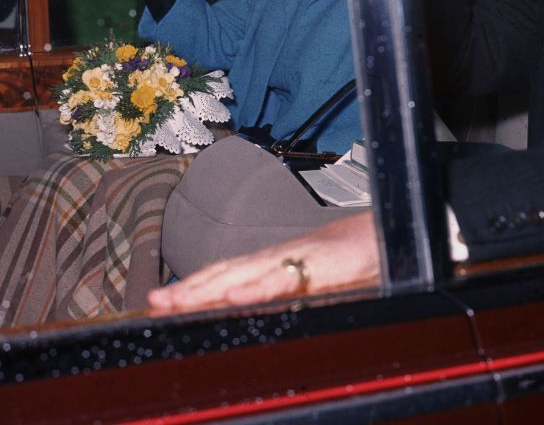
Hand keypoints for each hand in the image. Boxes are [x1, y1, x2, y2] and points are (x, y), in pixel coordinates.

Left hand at [148, 212, 378, 312]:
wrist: (387, 234)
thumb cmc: (354, 257)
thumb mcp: (311, 279)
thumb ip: (284, 291)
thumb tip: (250, 309)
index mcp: (275, 262)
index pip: (226, 273)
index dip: (194, 286)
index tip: (163, 299)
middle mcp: (279, 258)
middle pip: (226, 273)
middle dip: (189, 289)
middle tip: (155, 302)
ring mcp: (298, 259)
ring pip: (245, 274)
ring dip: (208, 287)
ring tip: (177, 300)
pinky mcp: (321, 264)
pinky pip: (285, 277)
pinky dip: (258, 286)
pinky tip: (236, 296)